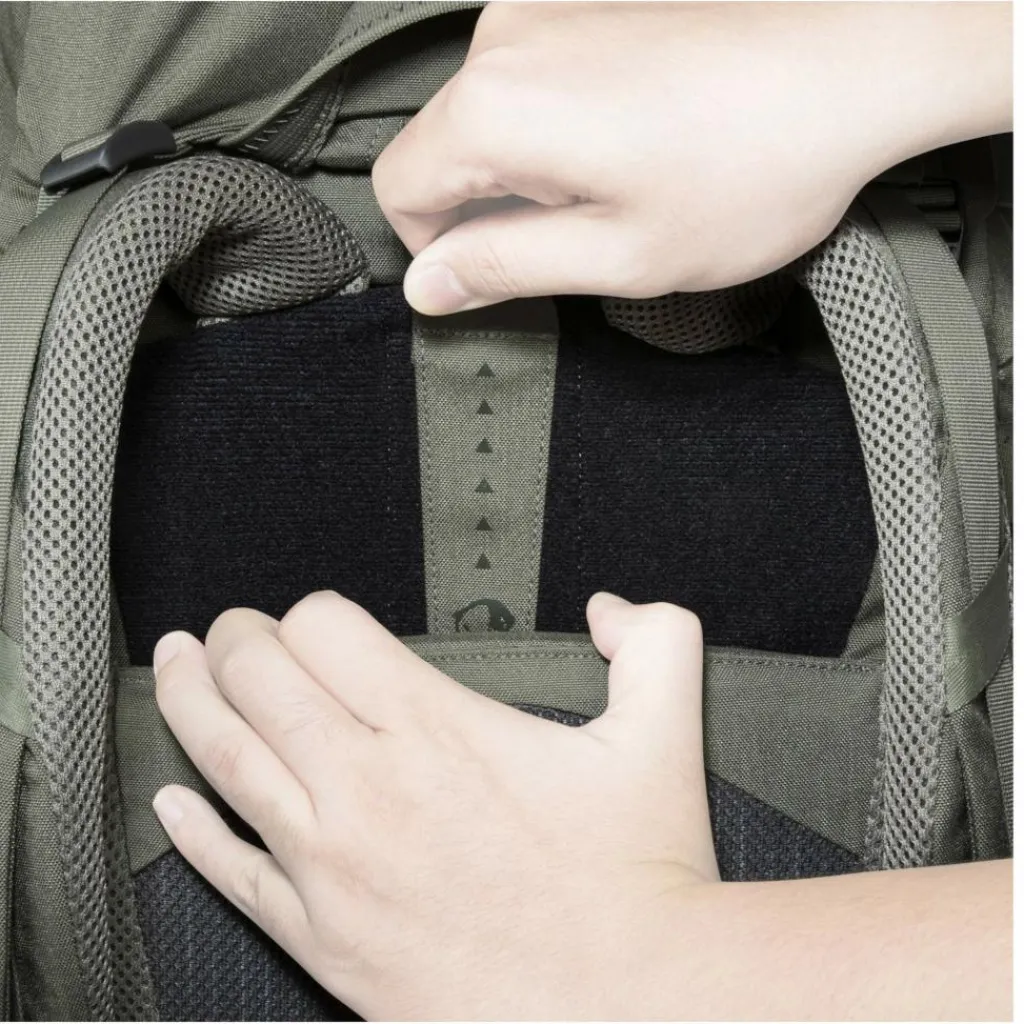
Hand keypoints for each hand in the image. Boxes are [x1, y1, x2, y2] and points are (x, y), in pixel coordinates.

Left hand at [152, 592, 714, 1019]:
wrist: (632, 1010)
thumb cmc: (638, 879)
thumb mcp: (662, 735)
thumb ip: (654, 639)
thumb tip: (608, 607)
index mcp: (435, 729)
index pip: (322, 628)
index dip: (317, 610)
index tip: (325, 620)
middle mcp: (368, 787)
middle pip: (258, 676)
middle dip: (240, 638)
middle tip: (237, 629)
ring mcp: (332, 866)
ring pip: (223, 758)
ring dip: (189, 699)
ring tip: (177, 664)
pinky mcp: (320, 938)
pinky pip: (228, 872)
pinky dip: (190, 832)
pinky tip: (171, 805)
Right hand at [373, 2, 1010, 313]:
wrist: (858, 60)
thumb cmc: (752, 167)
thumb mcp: (618, 255)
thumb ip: (504, 270)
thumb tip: (429, 285)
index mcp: (496, 108)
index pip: (399, 190)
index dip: (440, 248)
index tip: (504, 270)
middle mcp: (506, 37)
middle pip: (442, 147)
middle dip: (492, 206)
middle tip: (586, 233)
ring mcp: (549, 3)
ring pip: (491, 114)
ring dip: (535, 164)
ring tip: (628, 180)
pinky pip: (536, 75)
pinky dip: (565, 120)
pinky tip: (640, 136)